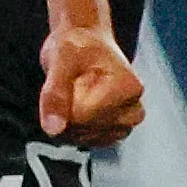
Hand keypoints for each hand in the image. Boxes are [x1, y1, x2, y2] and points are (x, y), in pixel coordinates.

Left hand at [36, 21, 143, 149]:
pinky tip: (79, 106)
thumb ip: (54, 93)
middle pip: (83, 129)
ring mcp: (126, 124)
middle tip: (73, 84)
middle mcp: (133, 110)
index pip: (82, 116)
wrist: (86, 44)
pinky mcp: (116, 132)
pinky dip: (75, 128)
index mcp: (128, 88)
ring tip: (78, 93)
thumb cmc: (76, 46)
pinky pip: (85, 142)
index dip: (64, 101)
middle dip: (66, 111)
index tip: (70, 79)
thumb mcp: (60, 60)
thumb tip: (52, 130)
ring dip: (69, 120)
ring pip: (82, 139)